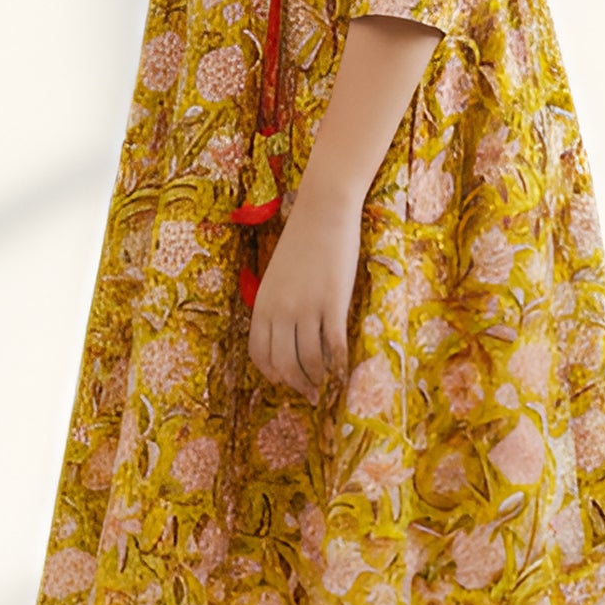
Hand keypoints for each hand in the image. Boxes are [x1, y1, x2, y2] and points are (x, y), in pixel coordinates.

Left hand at [247, 188, 361, 403]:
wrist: (323, 211)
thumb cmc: (302, 241)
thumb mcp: (277, 276)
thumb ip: (277, 304)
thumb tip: (285, 333)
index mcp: (262, 304)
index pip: (260, 354)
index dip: (272, 374)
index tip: (285, 382)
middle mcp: (280, 311)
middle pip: (283, 364)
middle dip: (297, 385)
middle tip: (310, 393)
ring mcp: (306, 308)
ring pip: (309, 361)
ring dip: (319, 379)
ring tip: (327, 385)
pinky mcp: (332, 303)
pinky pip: (334, 346)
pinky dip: (339, 365)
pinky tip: (345, 370)